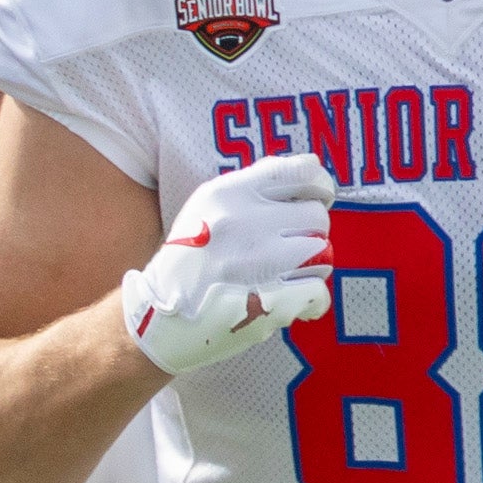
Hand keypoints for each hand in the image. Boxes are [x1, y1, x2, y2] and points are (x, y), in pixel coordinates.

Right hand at [121, 155, 334, 375]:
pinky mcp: (270, 302)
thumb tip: (313, 166)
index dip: (322, 185)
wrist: (160, 316)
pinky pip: (318, 292)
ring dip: (311, 267)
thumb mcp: (210, 204)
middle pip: (317, 217)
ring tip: (285, 275)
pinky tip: (293, 301)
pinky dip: (311, 300)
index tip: (320, 199)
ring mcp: (259, 264)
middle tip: (289, 249)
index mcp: (230, 193)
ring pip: (322, 254)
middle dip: (310, 234)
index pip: (303, 173)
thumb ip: (257, 183)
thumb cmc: (192, 257)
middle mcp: (245, 223)